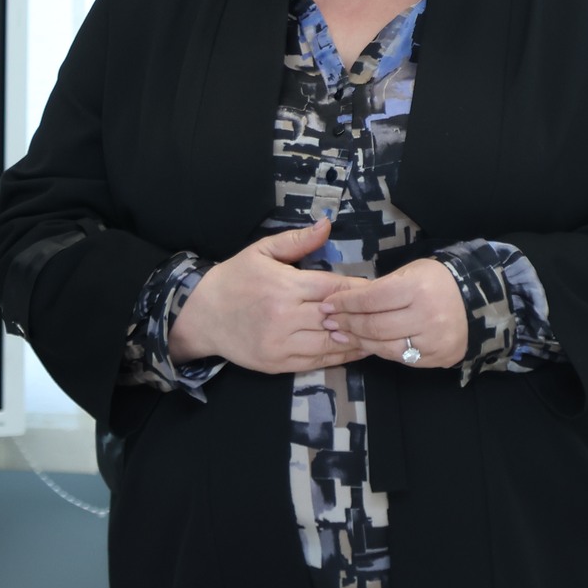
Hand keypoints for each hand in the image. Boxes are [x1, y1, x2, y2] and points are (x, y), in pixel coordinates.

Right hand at [168, 219, 372, 374]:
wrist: (201, 315)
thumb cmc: (234, 279)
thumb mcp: (261, 251)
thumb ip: (296, 241)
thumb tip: (326, 224)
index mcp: (284, 286)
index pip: (334, 288)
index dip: (360, 290)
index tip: (380, 289)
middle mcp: (285, 316)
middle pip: (337, 317)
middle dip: (362, 315)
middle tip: (387, 313)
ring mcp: (281, 343)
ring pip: (331, 343)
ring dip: (356, 339)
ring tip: (378, 334)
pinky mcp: (277, 363)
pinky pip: (317, 362)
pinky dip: (339, 357)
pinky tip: (354, 350)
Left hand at [321, 257, 467, 368]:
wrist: (476, 300)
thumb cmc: (436, 281)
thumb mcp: (410, 272)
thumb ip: (380, 288)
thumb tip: (343, 301)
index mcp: (417, 287)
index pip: (371, 299)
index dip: (345, 303)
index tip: (327, 304)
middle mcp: (427, 315)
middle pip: (375, 325)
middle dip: (347, 323)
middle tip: (328, 322)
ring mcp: (434, 340)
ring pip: (385, 346)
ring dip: (358, 341)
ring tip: (340, 334)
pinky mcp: (438, 357)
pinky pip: (400, 357)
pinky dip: (380, 350)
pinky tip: (365, 344)